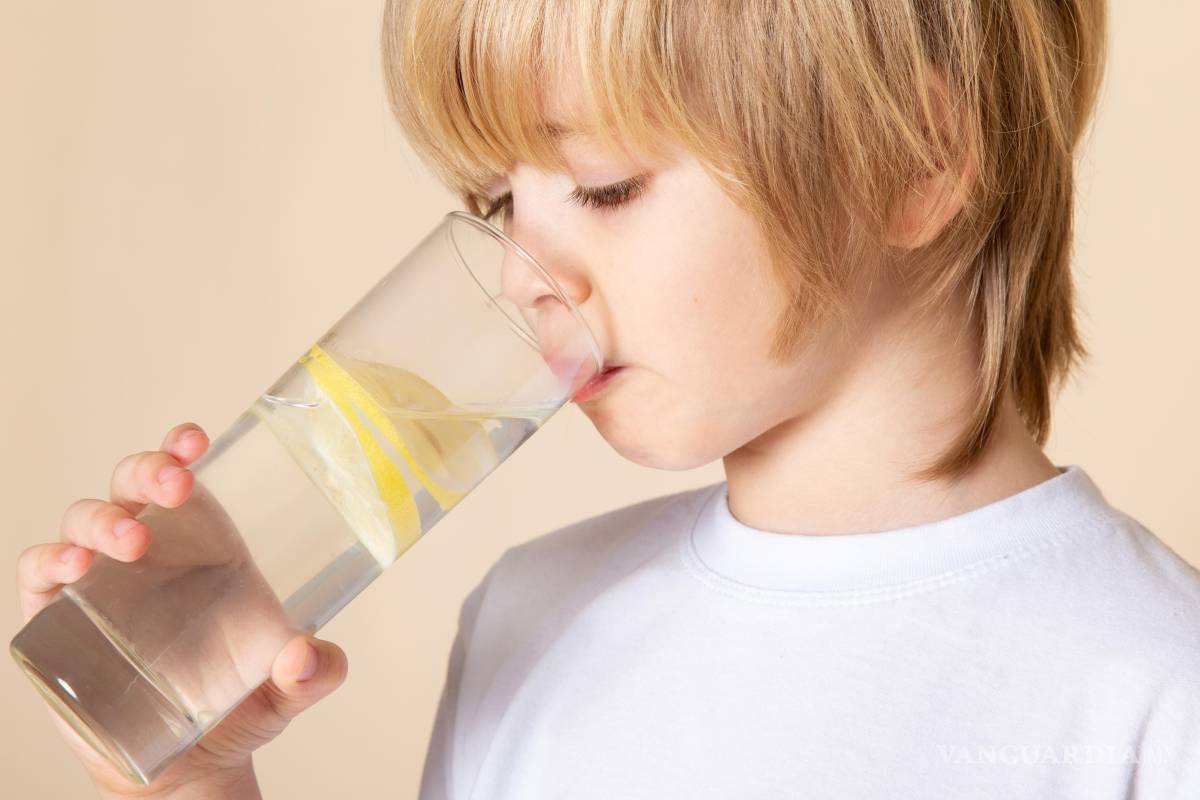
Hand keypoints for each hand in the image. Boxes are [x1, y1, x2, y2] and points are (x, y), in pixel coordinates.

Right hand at [16, 422, 349, 798]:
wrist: (189, 765)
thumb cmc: (236, 705)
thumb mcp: (289, 689)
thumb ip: (314, 672)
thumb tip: (308, 657)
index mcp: (204, 544)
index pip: (184, 476)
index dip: (181, 447)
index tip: (196, 439)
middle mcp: (150, 551)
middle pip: (132, 483)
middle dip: (148, 471)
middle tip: (175, 487)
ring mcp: (101, 581)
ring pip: (85, 519)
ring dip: (104, 519)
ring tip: (131, 543)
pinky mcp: (59, 619)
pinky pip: (39, 572)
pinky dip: (50, 560)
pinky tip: (74, 568)